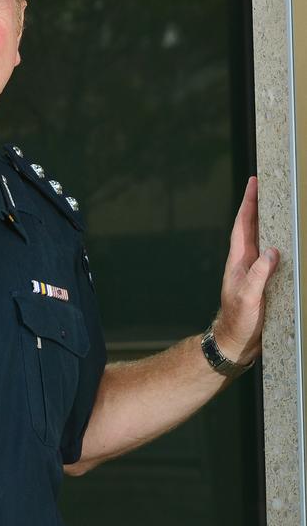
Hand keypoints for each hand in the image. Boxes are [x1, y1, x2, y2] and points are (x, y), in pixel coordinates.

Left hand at [213, 176, 279, 363]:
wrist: (236, 342)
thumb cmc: (238, 321)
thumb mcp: (248, 297)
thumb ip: (258, 275)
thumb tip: (273, 252)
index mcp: (238, 261)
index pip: (243, 225)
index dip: (248, 203)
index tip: (254, 183)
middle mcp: (246, 262)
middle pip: (253, 227)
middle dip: (259, 204)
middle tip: (268, 184)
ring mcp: (255, 271)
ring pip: (264, 240)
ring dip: (271, 222)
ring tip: (280, 204)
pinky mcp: (264, 282)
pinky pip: (274, 257)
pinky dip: (281, 244)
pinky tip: (289, 240)